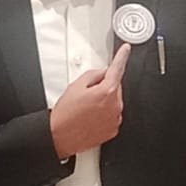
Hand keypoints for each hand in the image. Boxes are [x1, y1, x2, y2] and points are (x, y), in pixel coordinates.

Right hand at [49, 43, 130, 159]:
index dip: (122, 56)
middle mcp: (115, 105)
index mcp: (107, 91)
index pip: (118, 68)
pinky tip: (91, 117)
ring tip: (86, 109)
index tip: (126, 50)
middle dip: (104, 86)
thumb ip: (93, 74)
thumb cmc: (66, 114)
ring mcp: (115, 119)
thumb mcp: (76, 86)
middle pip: (115, 87)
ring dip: (104, 101)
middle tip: (87, 95)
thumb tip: (103, 73)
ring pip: (114, 101)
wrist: (60, 136)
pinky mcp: (113, 129)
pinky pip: (112, 115)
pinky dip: (105, 113)